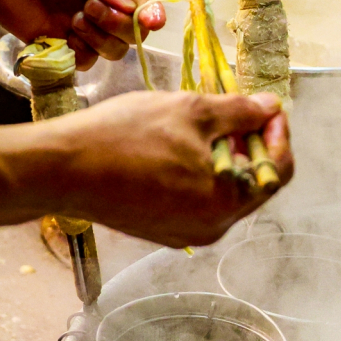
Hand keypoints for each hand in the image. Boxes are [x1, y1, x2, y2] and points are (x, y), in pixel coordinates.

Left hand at [0, 0, 165, 68]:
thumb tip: (126, 8)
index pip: (146, 1)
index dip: (152, 14)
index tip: (148, 21)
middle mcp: (103, 3)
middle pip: (133, 33)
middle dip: (118, 25)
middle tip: (89, 7)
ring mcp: (81, 25)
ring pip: (112, 51)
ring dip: (99, 40)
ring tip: (75, 19)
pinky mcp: (57, 41)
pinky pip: (82, 61)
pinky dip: (79, 54)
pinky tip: (62, 34)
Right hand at [49, 91, 293, 246]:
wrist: (62, 169)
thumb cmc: (127, 136)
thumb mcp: (191, 111)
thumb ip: (239, 111)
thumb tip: (270, 107)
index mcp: (228, 202)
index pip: (279, 170)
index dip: (279, 133)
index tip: (267, 107)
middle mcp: (213, 227)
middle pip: (255, 184)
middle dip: (252, 146)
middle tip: (233, 113)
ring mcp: (187, 233)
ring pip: (225, 193)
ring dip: (226, 159)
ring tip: (202, 127)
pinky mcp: (163, 231)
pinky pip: (198, 202)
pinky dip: (201, 175)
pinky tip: (179, 149)